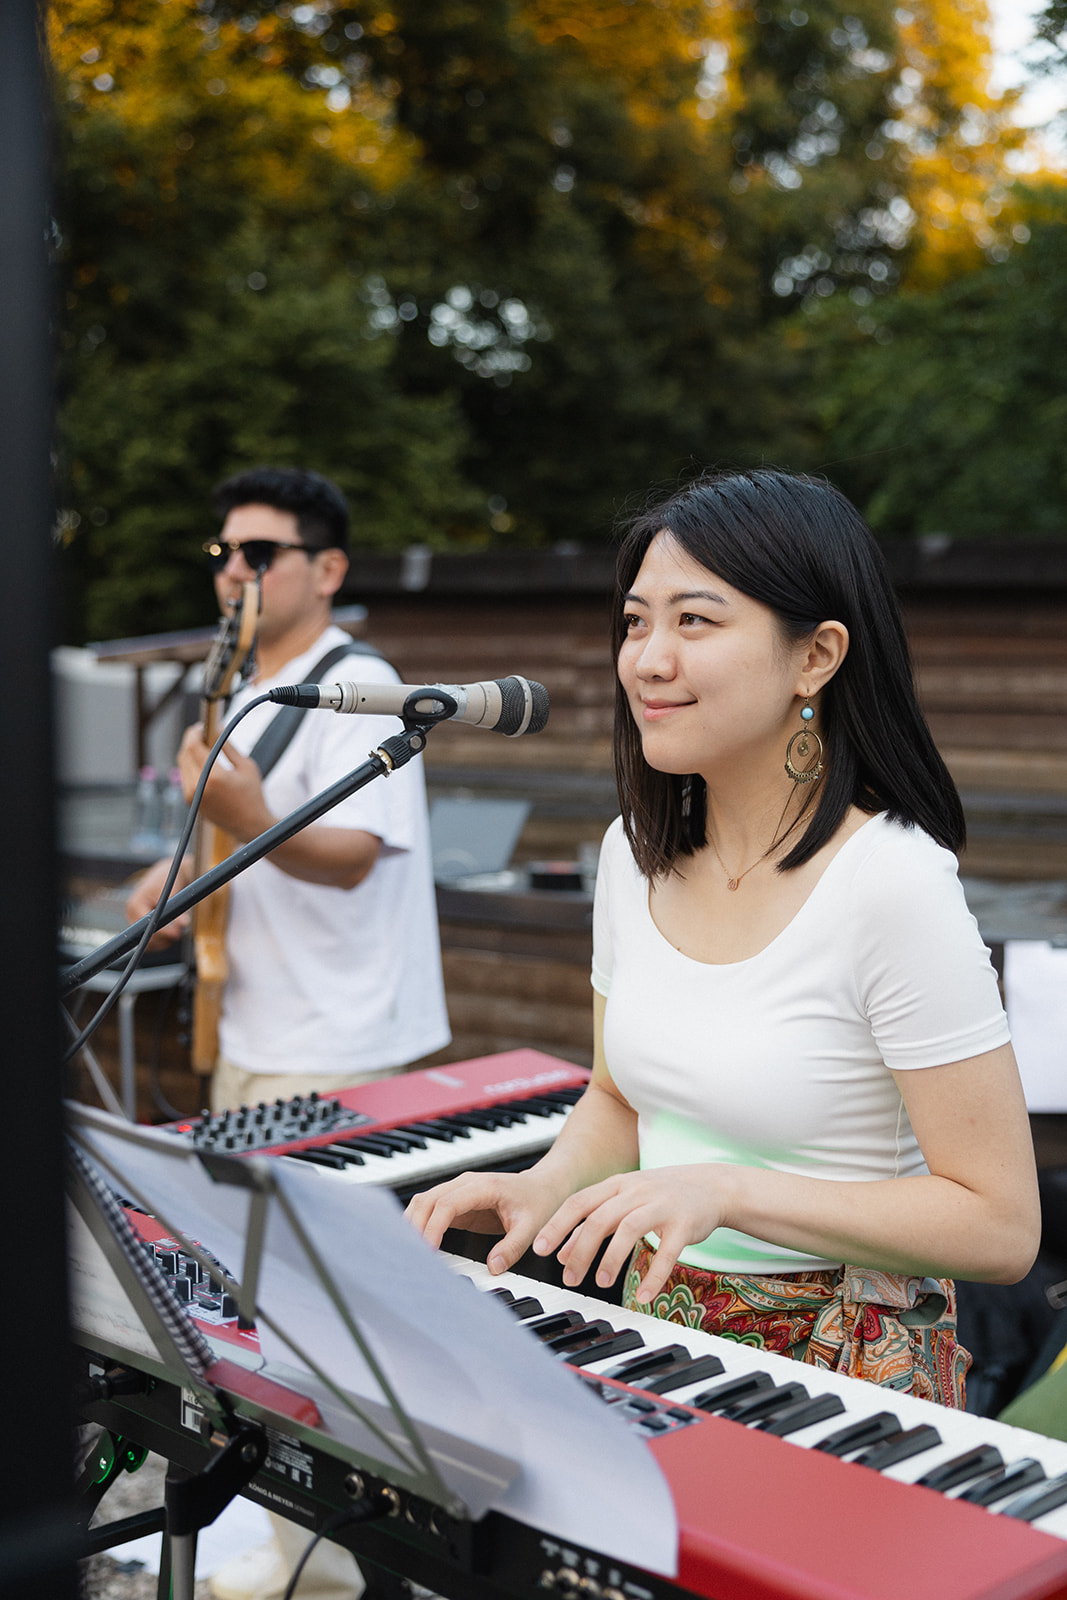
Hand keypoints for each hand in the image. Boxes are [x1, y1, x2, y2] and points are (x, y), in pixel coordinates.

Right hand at [125, 858, 189, 947]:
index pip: (146, 926)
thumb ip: (176, 909)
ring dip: (163, 941)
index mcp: (135, 904)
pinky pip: (149, 939)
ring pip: (147, 941)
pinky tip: (171, 933)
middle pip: (145, 936)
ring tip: (178, 931)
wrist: (165, 874)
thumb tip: (184, 924)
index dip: (163, 932)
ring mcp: (133, 920)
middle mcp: (131, 913)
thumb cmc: (168, 880)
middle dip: (164, 938)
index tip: (177, 934)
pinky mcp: (139, 924)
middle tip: (180, 933)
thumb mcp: (173, 893)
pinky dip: (161, 940)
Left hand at [178, 723, 272, 841]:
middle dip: (190, 740)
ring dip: (189, 752)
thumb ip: (228, 746)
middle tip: (202, 733)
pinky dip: (190, 765)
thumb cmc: (252, 796)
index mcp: (214, 777)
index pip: (193, 746)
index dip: (195, 732)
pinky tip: (202, 761)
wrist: (249, 826)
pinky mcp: (189, 801)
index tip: (202, 726)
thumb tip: (216, 728)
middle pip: (184, 753)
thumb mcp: (246, 766)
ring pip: (182, 764)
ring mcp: (191, 795)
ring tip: (204, 746)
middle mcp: (198, 787)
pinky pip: (184, 775)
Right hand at [405, 1168, 574, 1276]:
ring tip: (408, 1252)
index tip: (428, 1251)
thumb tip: (493, 1268)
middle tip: (410, 1257)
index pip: (447, 1204)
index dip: (433, 1227)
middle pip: (427, 1200)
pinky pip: (430, 1210)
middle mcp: (465, 1184)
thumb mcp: (531, 1226)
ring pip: (423, 1202)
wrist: (542, 1186)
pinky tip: (416, 1244)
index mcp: (482, 1186)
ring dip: (412, 1223)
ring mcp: (458, 1191)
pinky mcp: (456, 1202)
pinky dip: (419, 1224)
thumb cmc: (537, 1202)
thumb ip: (512, 1247)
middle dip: (415, 1227)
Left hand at [533, 1166, 730, 1304]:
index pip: (580, 1202)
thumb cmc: (662, 1196)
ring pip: (629, 1229)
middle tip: (570, 1278)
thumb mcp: (625, 1200)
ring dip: (611, 1259)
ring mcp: (662, 1205)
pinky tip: (645, 1297)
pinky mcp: (685, 1224)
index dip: (558, 1225)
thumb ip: (595, 1221)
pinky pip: (667, 1252)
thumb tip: (563, 1252)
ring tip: (600, 1283)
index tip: (540, 1249)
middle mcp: (637, 1190)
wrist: (713, 1186)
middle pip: (600, 1218)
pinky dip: (654, 1275)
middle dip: (580, 1250)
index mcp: (618, 1184)